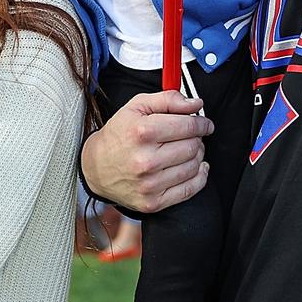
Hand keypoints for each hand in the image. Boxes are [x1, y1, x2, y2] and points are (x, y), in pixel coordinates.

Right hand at [79, 90, 209, 212]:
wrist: (96, 168)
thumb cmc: (118, 136)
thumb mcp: (136, 107)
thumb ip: (168, 99)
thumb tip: (196, 104)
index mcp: (142, 132)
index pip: (188, 126)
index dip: (202, 123)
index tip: (205, 124)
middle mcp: (146, 160)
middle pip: (192, 146)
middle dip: (197, 139)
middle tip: (191, 136)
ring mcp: (150, 184)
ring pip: (194, 167)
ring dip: (197, 157)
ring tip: (186, 151)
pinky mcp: (153, 202)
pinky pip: (190, 190)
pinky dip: (199, 177)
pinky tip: (195, 168)